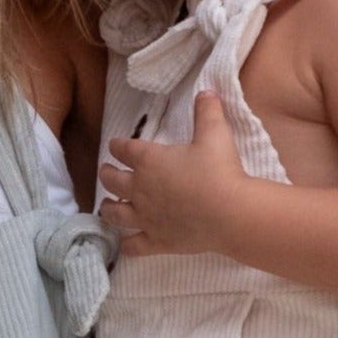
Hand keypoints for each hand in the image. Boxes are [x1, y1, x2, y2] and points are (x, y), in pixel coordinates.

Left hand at [98, 91, 249, 256]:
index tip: (116, 145)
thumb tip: (206, 92)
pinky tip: (125, 244)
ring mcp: (145, 217)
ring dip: (108, 208)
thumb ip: (207, 112)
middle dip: (107, 174)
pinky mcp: (156, 241)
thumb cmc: (219, 170)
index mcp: (149, 161)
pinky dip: (127, 245)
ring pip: (115, 213)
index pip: (124, 149)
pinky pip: (133, 246)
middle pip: (112, 180)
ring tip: (107, 206)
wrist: (229, 212)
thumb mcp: (215, 134)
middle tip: (107, 172)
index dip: (118, 146)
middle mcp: (140, 189)